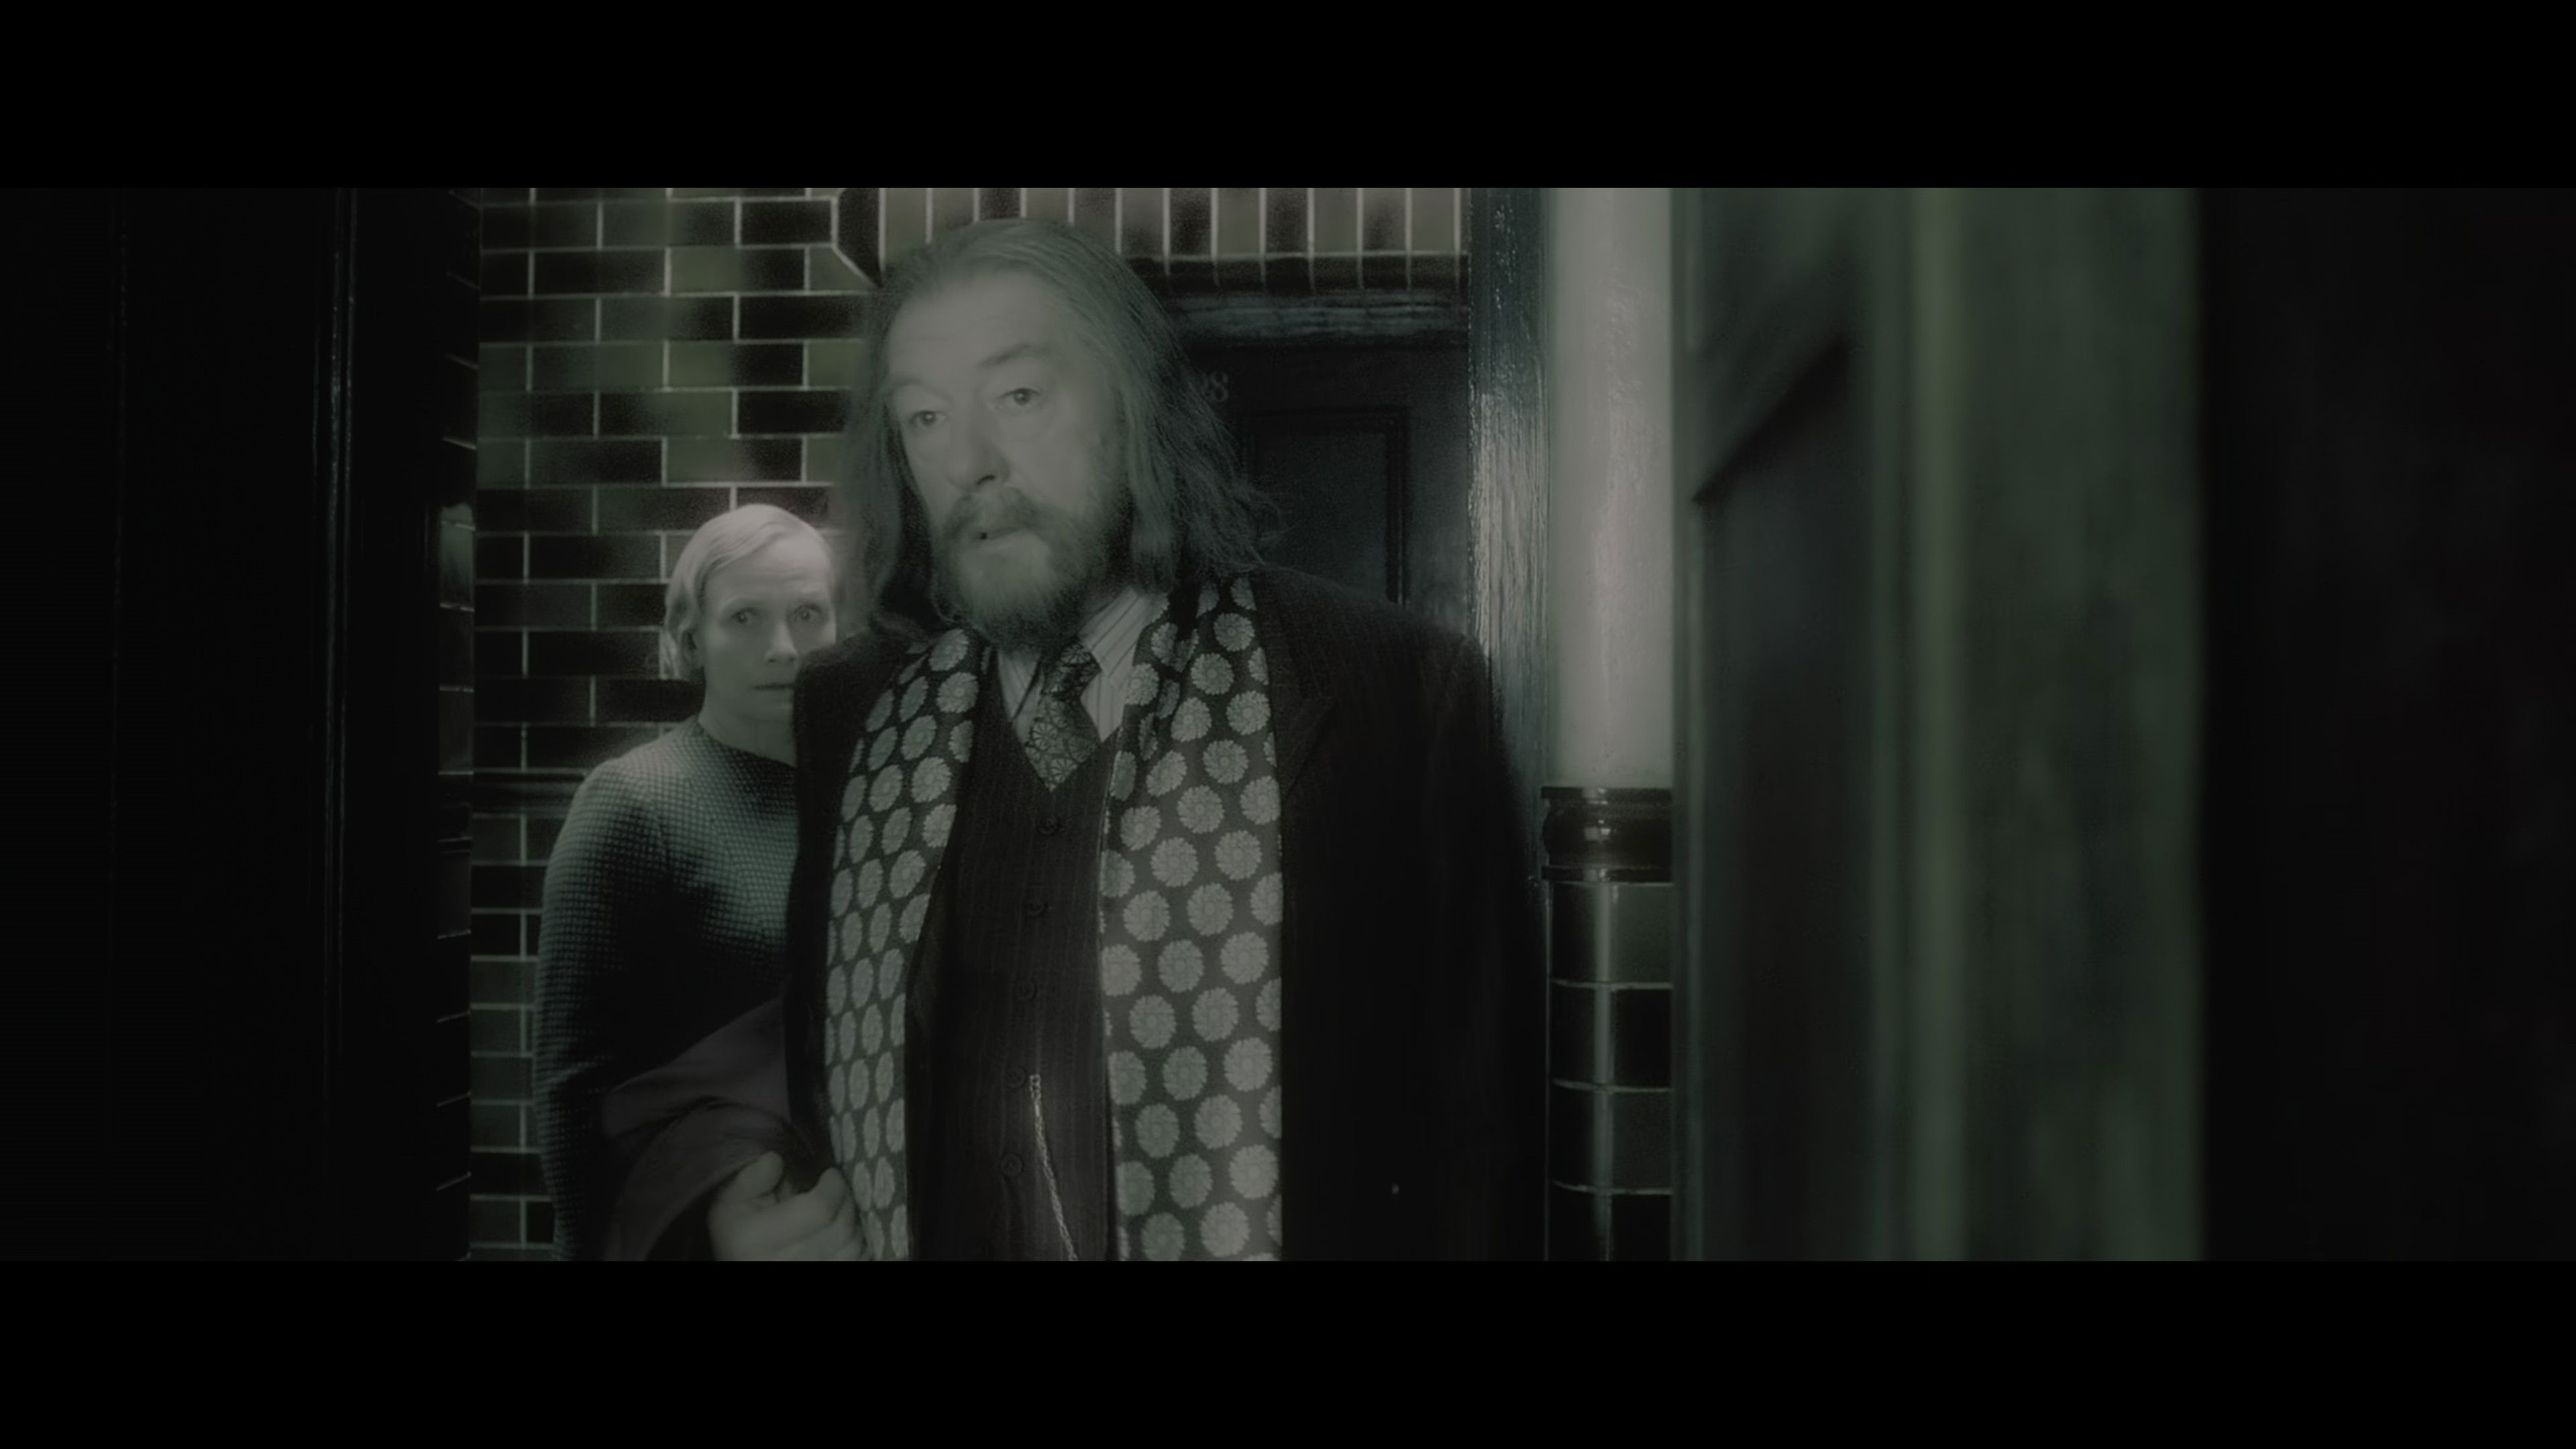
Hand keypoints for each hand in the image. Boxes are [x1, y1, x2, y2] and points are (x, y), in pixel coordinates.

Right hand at [707, 1151, 861, 1260]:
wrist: (741, 1260)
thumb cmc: (738, 1229)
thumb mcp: (730, 1201)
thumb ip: (750, 1179)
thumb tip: (775, 1160)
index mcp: (757, 1239)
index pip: (818, 1209)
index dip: (833, 1187)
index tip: (831, 1175)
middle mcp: (782, 1264)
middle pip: (840, 1228)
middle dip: (846, 1202)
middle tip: (839, 1191)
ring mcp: (806, 1275)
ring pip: (853, 1247)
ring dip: (853, 1224)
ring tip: (841, 1212)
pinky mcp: (825, 1278)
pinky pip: (857, 1260)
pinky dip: (857, 1246)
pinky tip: (844, 1236)